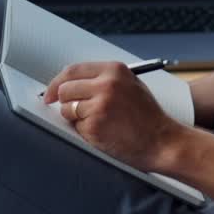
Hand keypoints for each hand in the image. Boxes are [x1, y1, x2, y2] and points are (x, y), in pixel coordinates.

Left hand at [43, 61, 187, 171]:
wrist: (164, 142)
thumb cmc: (148, 118)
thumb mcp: (130, 86)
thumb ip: (103, 80)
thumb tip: (71, 84)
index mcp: (114, 70)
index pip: (72, 70)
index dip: (57, 83)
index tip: (50, 93)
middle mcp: (106, 84)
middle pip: (64, 89)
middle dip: (64, 102)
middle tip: (71, 112)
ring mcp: (99, 105)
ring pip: (67, 109)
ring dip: (75, 119)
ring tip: (99, 123)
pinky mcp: (95, 125)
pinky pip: (75, 127)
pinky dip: (84, 132)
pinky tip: (104, 133)